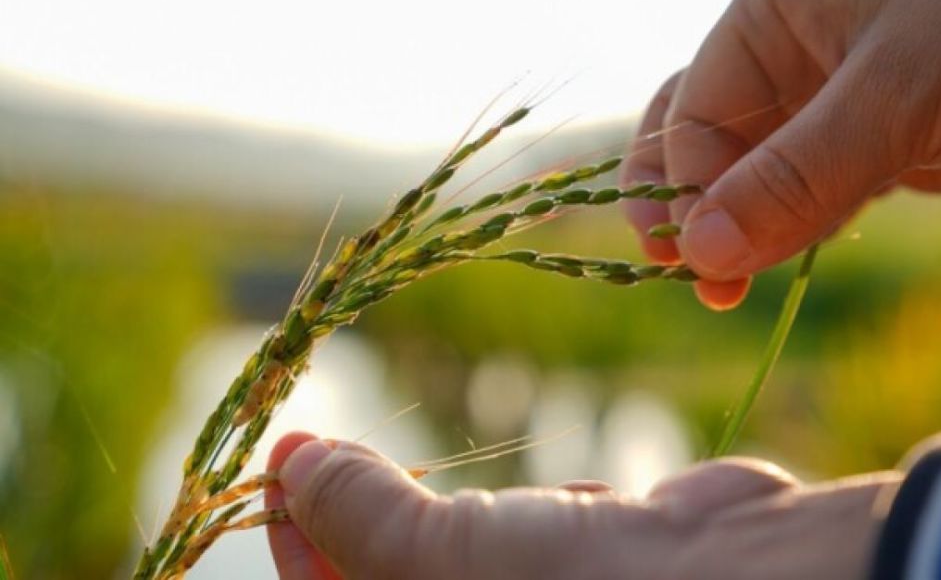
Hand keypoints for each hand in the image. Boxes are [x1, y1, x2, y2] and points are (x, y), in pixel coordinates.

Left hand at [266, 432, 899, 579]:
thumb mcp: (443, 562)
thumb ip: (363, 516)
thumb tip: (292, 467)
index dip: (295, 534)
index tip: (280, 459)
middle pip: (384, 571)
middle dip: (355, 512)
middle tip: (316, 445)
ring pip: (451, 545)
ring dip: (435, 507)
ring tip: (418, 477)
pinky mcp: (588, 562)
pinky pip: (526, 529)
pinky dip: (526, 508)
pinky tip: (569, 507)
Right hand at [623, 0, 940, 309]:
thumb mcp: (901, 94)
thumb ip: (797, 175)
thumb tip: (700, 253)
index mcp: (778, 7)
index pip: (695, 110)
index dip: (689, 189)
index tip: (700, 262)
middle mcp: (793, 50)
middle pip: (702, 137)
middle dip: (689, 204)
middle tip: (691, 275)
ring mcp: (832, 102)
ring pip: (749, 172)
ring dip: (733, 228)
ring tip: (725, 288)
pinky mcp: (874, 147)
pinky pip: (802, 195)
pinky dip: (784, 232)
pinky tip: (774, 262)